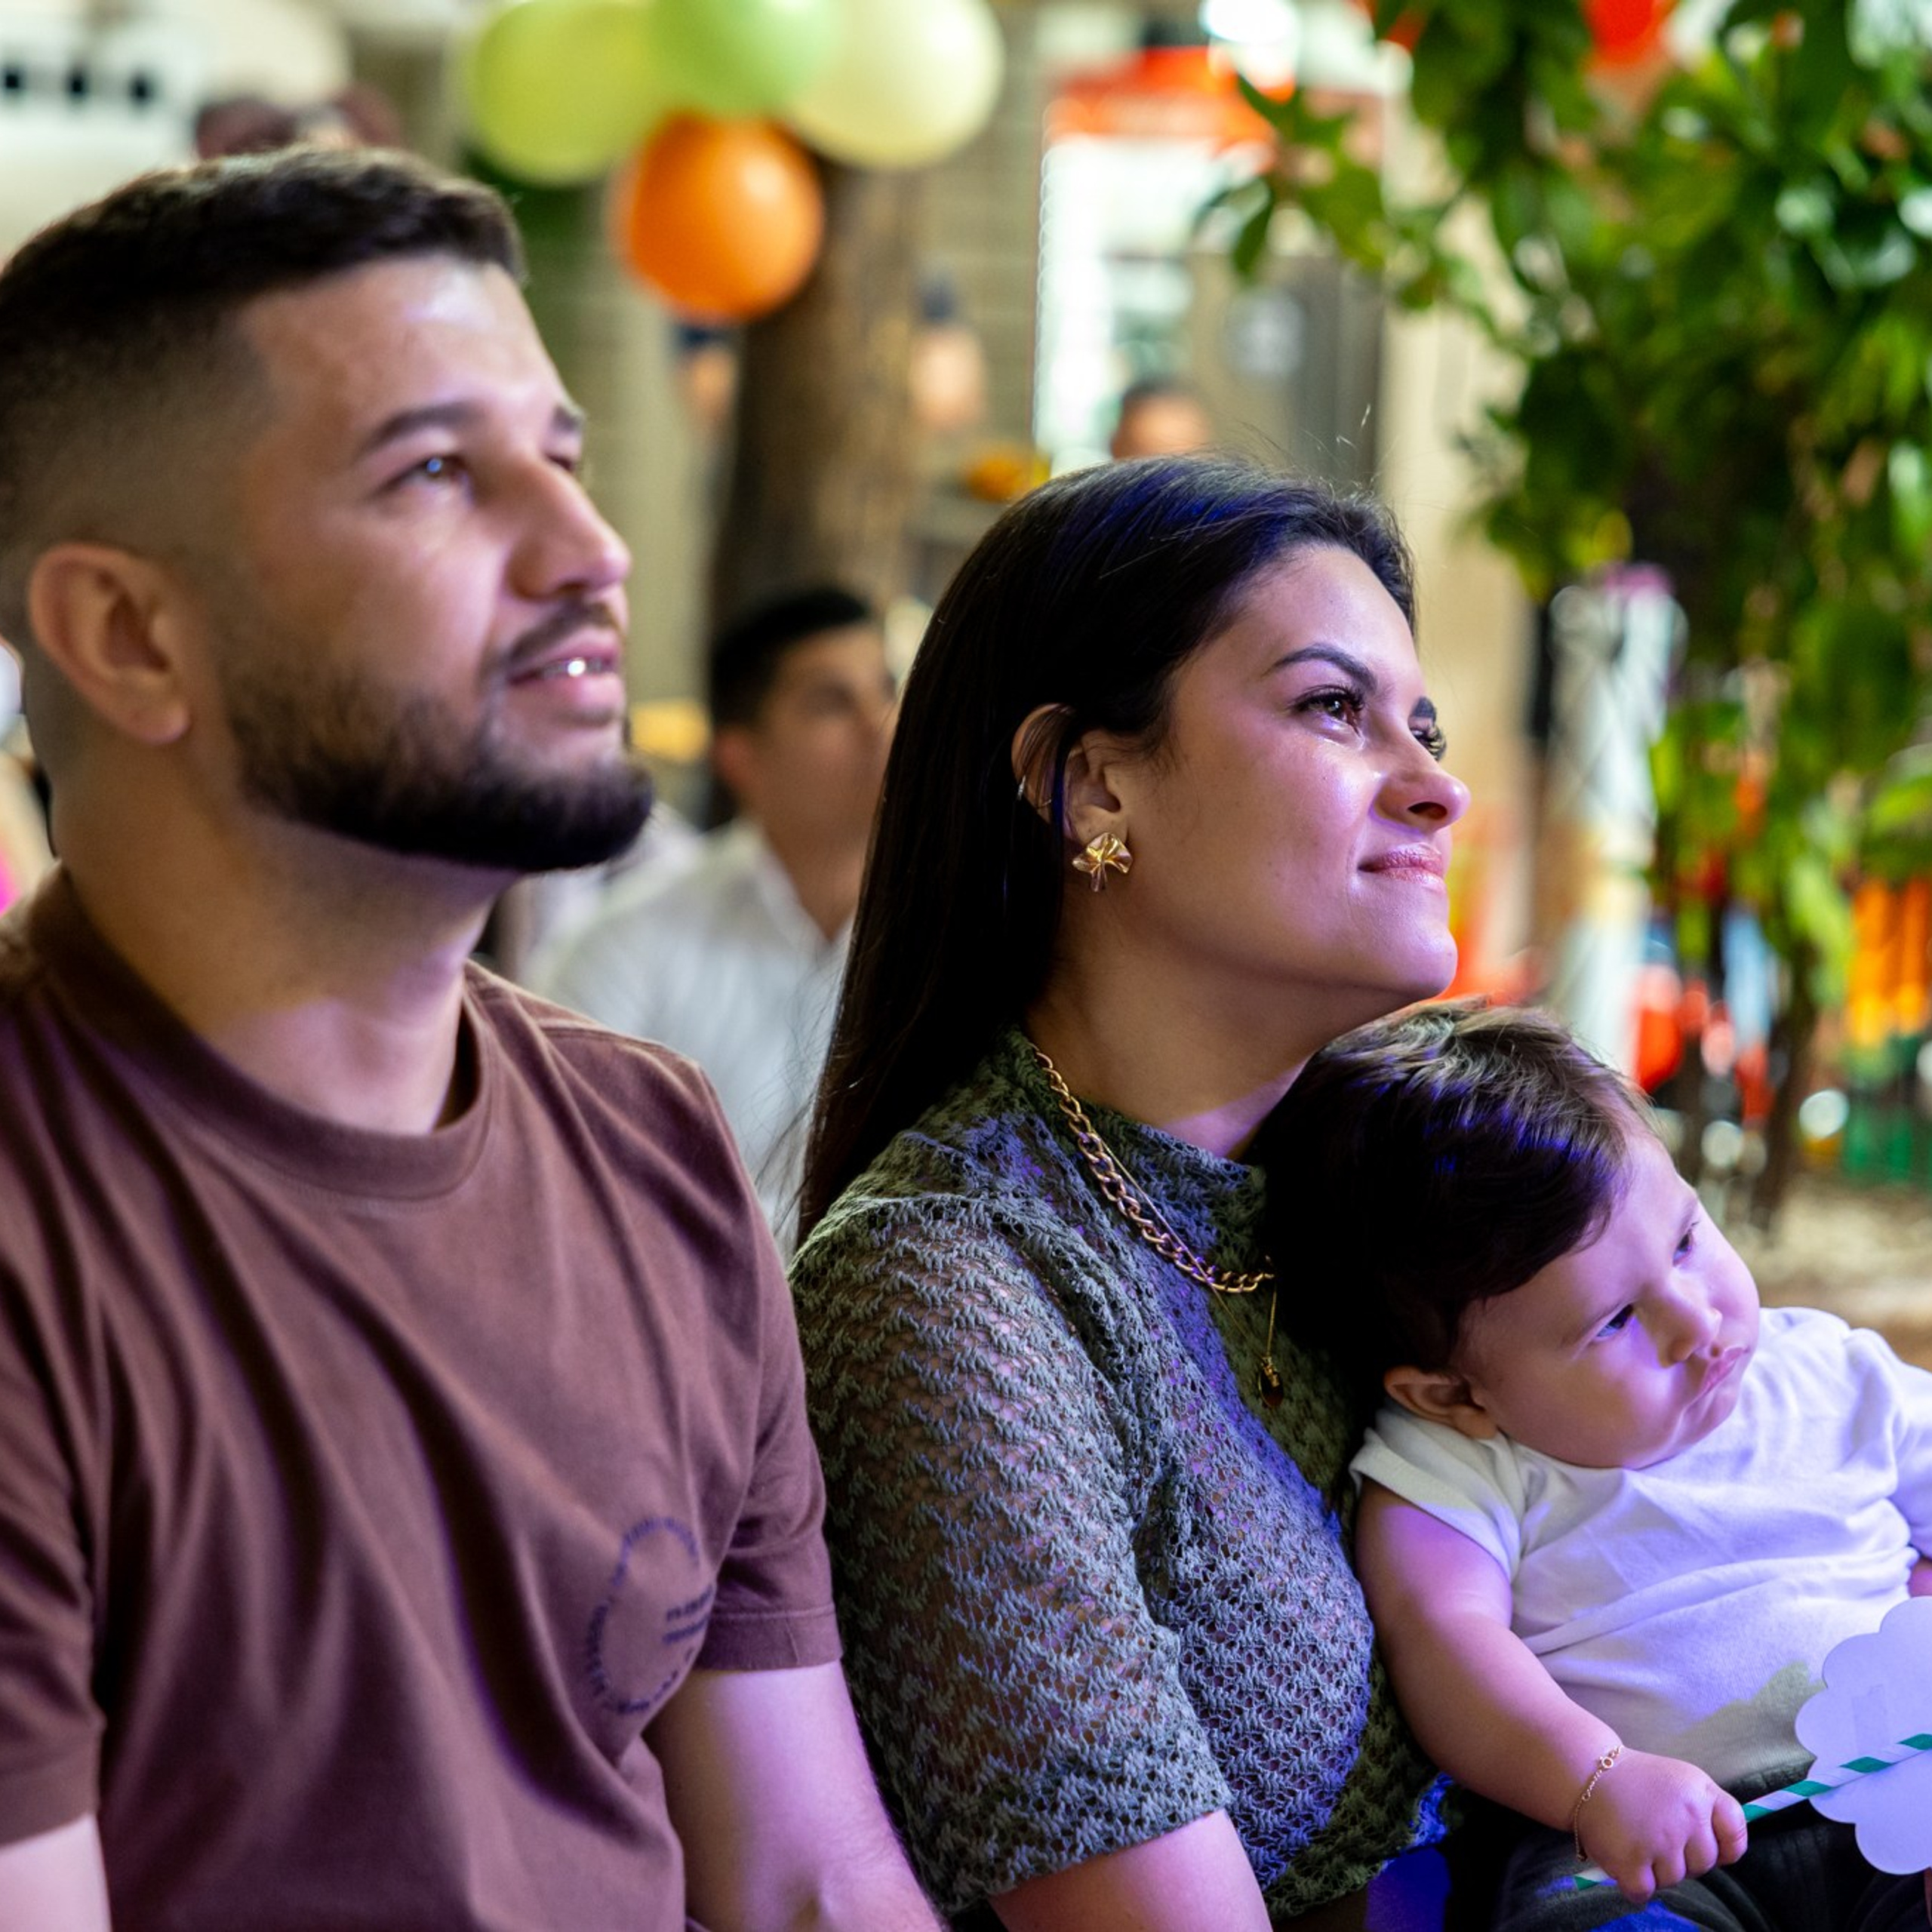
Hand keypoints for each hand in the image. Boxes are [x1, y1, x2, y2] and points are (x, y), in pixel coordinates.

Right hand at [1574, 1749, 1747, 1903]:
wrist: (1584, 1771)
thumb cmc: (1636, 1781)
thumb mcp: (1679, 1780)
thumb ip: (1708, 1811)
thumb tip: (1727, 1855)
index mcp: (1700, 1792)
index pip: (1734, 1834)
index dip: (1724, 1847)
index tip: (1700, 1842)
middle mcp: (1686, 1815)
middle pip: (1703, 1864)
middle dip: (1681, 1858)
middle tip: (1654, 1835)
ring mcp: (1659, 1839)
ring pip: (1673, 1880)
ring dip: (1654, 1869)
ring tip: (1633, 1839)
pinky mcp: (1632, 1860)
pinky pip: (1644, 1892)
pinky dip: (1633, 1883)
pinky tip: (1622, 1859)